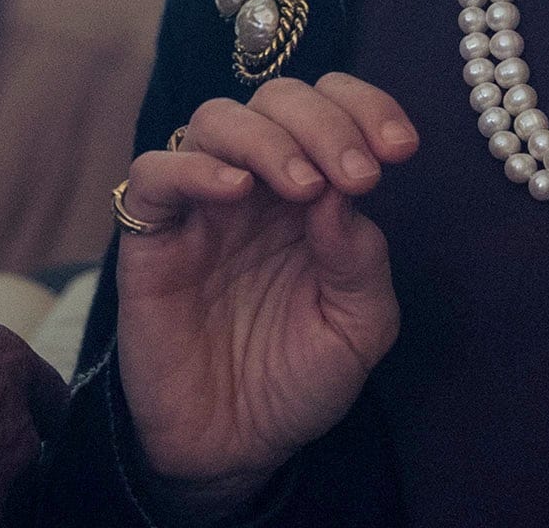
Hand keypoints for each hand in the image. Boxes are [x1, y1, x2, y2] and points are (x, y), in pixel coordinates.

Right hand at [111, 76, 418, 513]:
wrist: (233, 449)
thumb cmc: (297, 381)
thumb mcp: (359, 327)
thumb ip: (360, 258)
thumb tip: (343, 191)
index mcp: (313, 193)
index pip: (332, 107)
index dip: (365, 106)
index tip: (398, 147)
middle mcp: (257, 186)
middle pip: (277, 99)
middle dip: (324, 122)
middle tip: (357, 174)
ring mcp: (201, 207)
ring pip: (215, 120)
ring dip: (267, 138)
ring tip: (303, 187)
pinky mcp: (150, 238)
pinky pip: (153, 173)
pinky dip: (193, 168)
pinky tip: (235, 193)